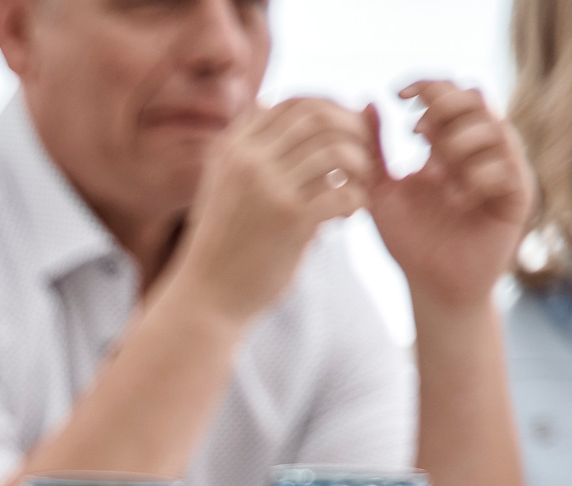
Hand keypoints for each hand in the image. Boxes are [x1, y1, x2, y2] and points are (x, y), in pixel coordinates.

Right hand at [170, 98, 373, 325]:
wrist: (206, 297)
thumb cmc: (221, 242)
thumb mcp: (221, 183)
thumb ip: (245, 147)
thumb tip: (268, 101)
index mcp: (233, 148)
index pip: (293, 103)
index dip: (329, 108)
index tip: (344, 130)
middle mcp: (248, 160)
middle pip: (318, 117)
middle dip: (352, 128)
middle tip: (365, 153)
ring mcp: (268, 188)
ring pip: (337, 151)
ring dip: (360, 166)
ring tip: (359, 187)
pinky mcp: (290, 219)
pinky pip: (343, 193)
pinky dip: (356, 201)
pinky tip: (349, 216)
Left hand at [366, 82, 531, 312]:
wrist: (432, 286)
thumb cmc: (410, 240)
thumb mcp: (381, 191)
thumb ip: (373, 150)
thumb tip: (368, 100)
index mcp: (451, 143)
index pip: (449, 94)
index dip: (427, 86)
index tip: (397, 94)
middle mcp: (482, 150)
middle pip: (477, 97)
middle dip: (444, 106)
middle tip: (416, 130)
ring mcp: (505, 170)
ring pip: (495, 127)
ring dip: (460, 140)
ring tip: (437, 170)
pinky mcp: (519, 196)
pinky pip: (509, 167)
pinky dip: (480, 172)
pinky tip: (458, 194)